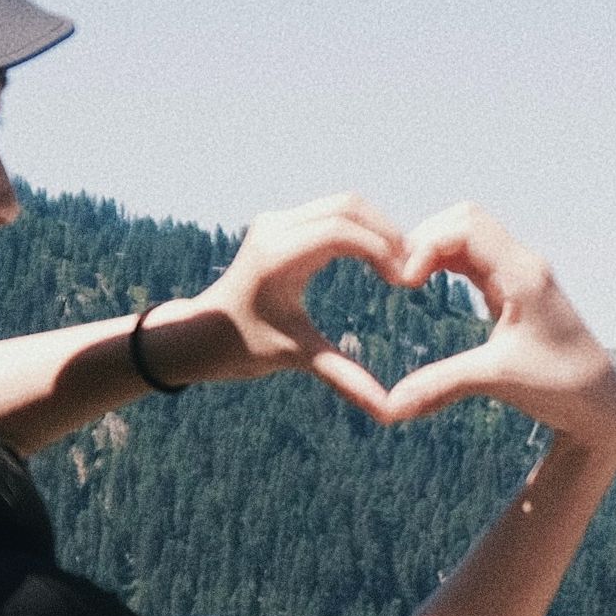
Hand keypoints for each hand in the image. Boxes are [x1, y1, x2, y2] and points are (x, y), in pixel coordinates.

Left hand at [143, 192, 410, 417]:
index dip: (382, 250)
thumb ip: (345, 378)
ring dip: (376, 228)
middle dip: (386, 233)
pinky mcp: (283, 222)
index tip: (404, 281)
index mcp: (278, 256)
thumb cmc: (242, 347)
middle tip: (413, 269)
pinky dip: (361, 229)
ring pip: (344, 204)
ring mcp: (279, 220)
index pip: (343, 232)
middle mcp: (277, 227)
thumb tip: (388, 411)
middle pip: (349, 206)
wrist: (202, 333)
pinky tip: (380, 259)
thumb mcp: (296, 358)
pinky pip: (333, 212)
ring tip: (400, 265)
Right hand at [376, 205, 615, 452]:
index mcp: (523, 275)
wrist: (598, 400)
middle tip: (398, 276)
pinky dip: (446, 262)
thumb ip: (441, 386)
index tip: (405, 283)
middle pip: (465, 219)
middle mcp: (523, 264)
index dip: (427, 245)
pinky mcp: (514, 289)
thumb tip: (389, 407)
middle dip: (426, 238)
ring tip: (406, 280)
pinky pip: (474, 257)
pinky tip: (426, 284)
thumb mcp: (497, 381)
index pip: (466, 229)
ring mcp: (520, 273)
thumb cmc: (559, 387)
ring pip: (469, 234)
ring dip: (435, 248)